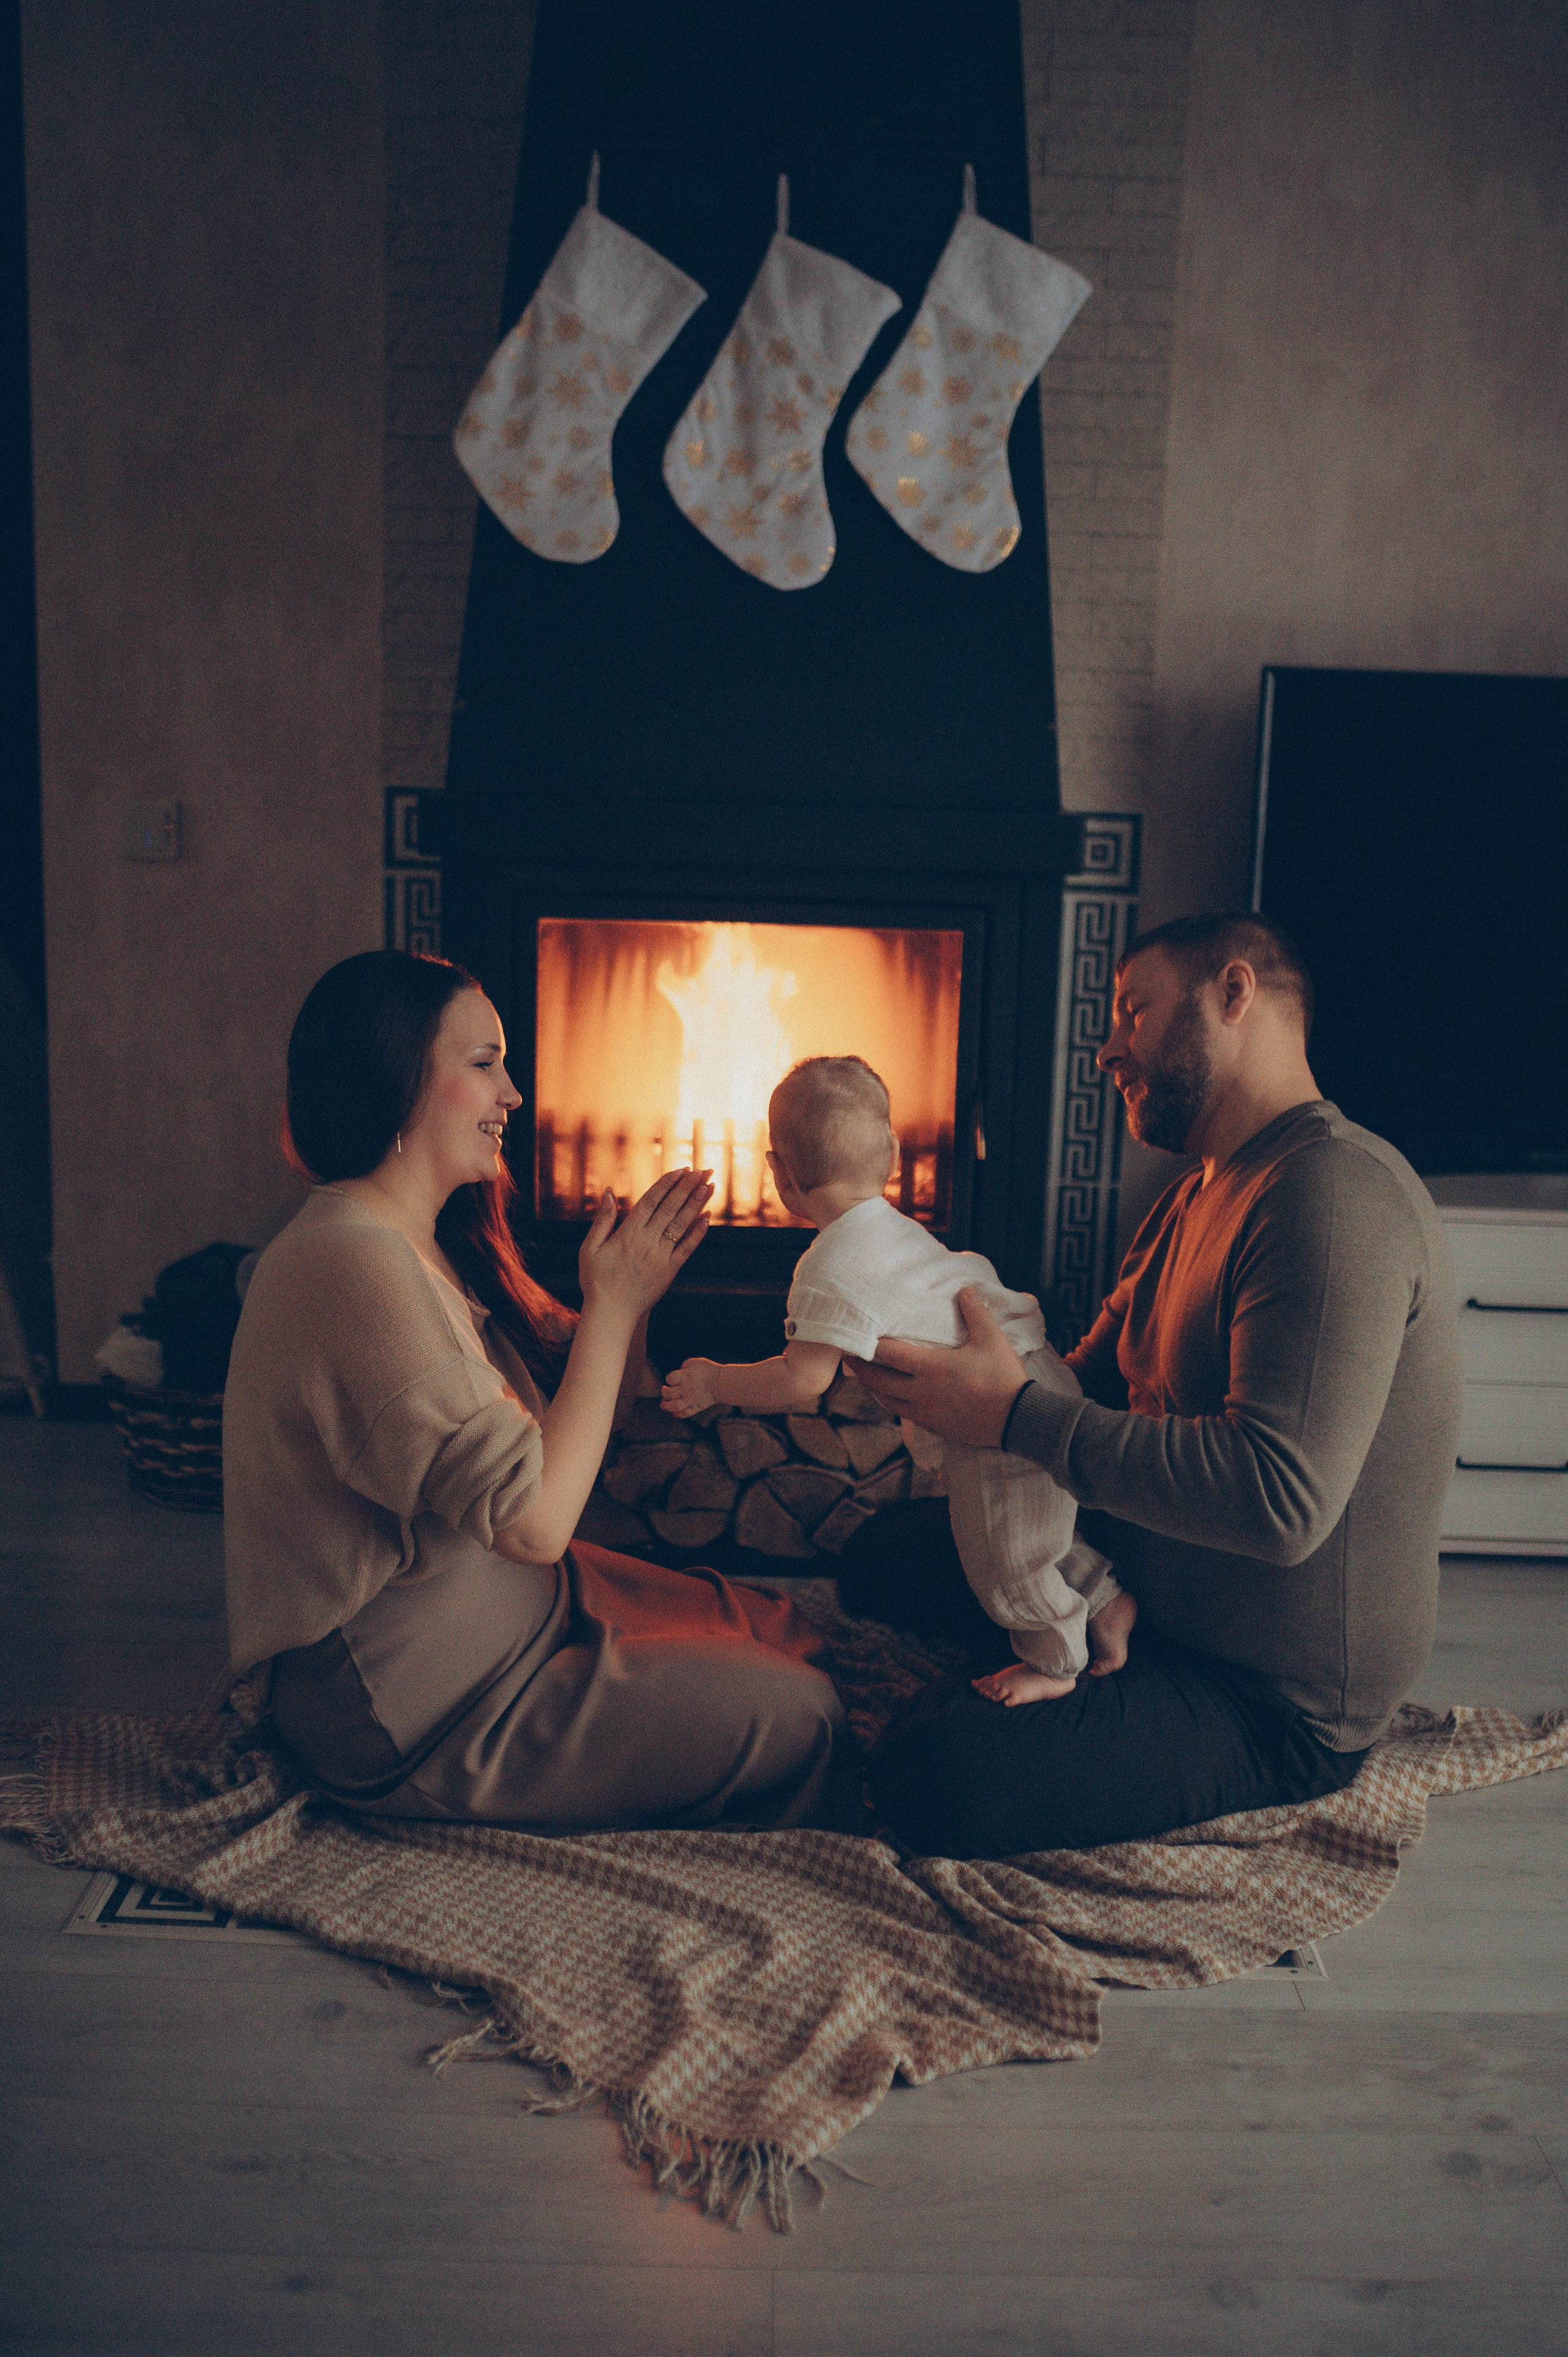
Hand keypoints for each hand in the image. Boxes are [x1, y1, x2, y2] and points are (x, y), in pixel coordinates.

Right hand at [578, 1169, 712, 1321]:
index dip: (667, 1184)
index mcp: (627, 1234)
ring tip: (710, 1185)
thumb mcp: (590, 1248)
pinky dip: (698, 1232)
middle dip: (688, 1187)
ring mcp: (661, 1256)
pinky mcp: (670, 1270)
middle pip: (671, 1208)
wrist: (611, 1313)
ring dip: (697, 1203)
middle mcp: (647, 1242)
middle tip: (703, 1170)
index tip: (681, 1169)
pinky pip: (687, 1248)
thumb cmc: (596, 1280)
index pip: (651, 1201)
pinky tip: (707, 1216)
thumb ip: (602, 1220)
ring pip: (682, 1224)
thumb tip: (608, 1192)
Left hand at [662, 1357, 718, 1417]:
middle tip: (665, 1390)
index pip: (669, 1379)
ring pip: (674, 1406)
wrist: (722, 1382)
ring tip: (663, 1405)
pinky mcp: (696, 1407)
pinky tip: (675, 1413)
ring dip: (666, 1406)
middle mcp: (685, 1389)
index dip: (669, 1379)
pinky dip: (679, 1414)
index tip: (672, 1380)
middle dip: (664, 1392)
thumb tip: (680, 1373)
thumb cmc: (709, 1370)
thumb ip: (684, 1367)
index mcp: (685, 1376)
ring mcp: (690, 1400)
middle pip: (669, 1393)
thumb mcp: (695, 1362)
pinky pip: (685, 1413)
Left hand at [844, 1287, 1029, 1448]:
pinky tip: (893, 1396)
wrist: (1019, 1420)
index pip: (887, 1355)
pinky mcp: (934, 1427)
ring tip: (865, 1375)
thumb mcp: (992, 1339)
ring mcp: (925, 1413)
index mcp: (931, 1369)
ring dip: (873, 1387)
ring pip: (887, 1401)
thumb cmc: (1004, 1378)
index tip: (851, 1337)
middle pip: (877, 1381)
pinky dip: (891, 1402)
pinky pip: (903, 1414)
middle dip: (860, 1368)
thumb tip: (964, 1289)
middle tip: (848, 1356)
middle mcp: (921, 1393)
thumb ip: (975, 1312)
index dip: (866, 1346)